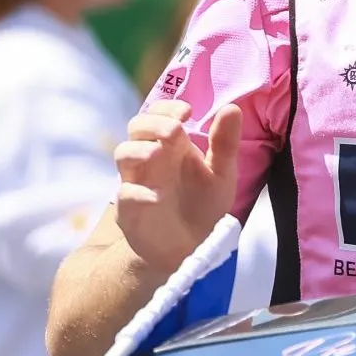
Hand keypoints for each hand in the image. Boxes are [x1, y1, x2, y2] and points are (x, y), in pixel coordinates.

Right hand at [112, 99, 239, 271]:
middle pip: (136, 127)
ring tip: (159, 154)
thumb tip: (232, 108)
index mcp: (172, 146)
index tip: (187, 111)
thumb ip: (225, 142)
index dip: (167, 107)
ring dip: (139, 151)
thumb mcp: (222, 173)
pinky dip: (137, 193)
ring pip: (123, 154)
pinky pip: (125, 196)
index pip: (158, 113)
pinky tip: (156, 197)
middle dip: (153, 124)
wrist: (191, 247)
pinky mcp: (130, 210)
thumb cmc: (203, 204)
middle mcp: (150, 159)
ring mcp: (137, 182)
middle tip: (175, 131)